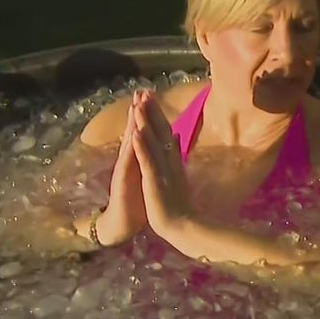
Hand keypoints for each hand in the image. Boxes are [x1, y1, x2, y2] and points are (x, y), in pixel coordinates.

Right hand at [91, 97, 146, 245]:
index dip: (149, 115)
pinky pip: (128, 163)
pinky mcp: (123, 181)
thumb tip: (165, 143)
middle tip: (142, 91)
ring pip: (130, 143)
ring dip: (133, 124)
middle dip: (139, 112)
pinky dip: (131, 148)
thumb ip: (153, 160)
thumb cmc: (137, 201)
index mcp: (141, 159)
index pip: (145, 133)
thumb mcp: (149, 176)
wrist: (123, 224)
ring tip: (135, 105)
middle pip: (136, 132)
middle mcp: (131, 161)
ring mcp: (125, 170)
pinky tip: (132, 136)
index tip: (153, 95)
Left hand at [130, 89, 195, 238]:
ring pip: (154, 142)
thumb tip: (177, 137)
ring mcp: (164, 170)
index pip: (165, 133)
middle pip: (161, 131)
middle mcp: (170, 161)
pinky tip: (136, 133)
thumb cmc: (179, 206)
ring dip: (147, 123)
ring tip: (139, 104)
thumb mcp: (177, 176)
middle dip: (152, 111)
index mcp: (173, 161)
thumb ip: (175, 155)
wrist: (184, 227)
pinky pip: (148, 161)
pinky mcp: (156, 181)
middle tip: (145, 91)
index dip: (158, 115)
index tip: (151, 98)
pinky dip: (142, 147)